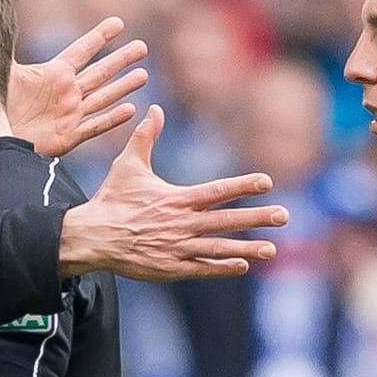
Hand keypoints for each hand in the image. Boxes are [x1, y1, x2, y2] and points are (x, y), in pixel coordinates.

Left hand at [9, 17, 149, 157]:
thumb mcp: (1, 73)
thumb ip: (2, 48)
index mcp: (52, 74)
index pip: (81, 50)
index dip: (99, 36)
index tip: (118, 22)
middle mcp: (66, 91)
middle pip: (100, 71)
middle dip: (121, 59)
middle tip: (142, 47)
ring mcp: (69, 114)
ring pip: (103, 96)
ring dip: (123, 87)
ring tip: (143, 75)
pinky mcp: (68, 135)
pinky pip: (95, 125)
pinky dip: (113, 119)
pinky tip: (131, 110)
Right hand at [57, 105, 284, 280]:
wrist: (92, 237)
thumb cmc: (111, 199)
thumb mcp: (127, 165)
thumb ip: (146, 137)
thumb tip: (156, 109)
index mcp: (176, 199)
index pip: (216, 191)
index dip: (242, 186)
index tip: (266, 182)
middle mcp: (181, 223)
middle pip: (226, 220)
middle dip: (257, 218)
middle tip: (284, 216)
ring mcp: (176, 248)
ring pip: (218, 247)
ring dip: (247, 248)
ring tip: (271, 248)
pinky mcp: (169, 268)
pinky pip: (201, 268)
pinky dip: (222, 267)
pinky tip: (242, 265)